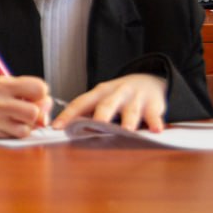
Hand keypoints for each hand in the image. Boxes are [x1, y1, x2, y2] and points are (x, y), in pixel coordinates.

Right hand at [0, 76, 51, 137]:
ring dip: (27, 126)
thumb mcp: (0, 83)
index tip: (35, 95)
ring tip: (18, 119)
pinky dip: (16, 132)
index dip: (42, 93)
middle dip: (37, 114)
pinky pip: (14, 137)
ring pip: (26, 129)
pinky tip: (9, 125)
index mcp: (2, 84)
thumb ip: (25, 92)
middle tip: (31, 111)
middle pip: (34, 113)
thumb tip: (48, 107)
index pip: (39, 88)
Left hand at [51, 73, 166, 132]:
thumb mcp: (101, 100)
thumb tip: (64, 131)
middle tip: (96, 124)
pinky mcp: (153, 104)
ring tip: (127, 130)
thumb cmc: (117, 97)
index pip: (80, 103)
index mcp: (98, 93)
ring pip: (131, 110)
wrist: (148, 80)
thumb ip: (87, 114)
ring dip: (128, 120)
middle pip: (106, 104)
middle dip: (101, 114)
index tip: (57, 127)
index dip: (68, 115)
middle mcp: (115, 94)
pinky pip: (153, 114)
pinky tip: (156, 130)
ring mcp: (134, 98)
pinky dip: (155, 122)